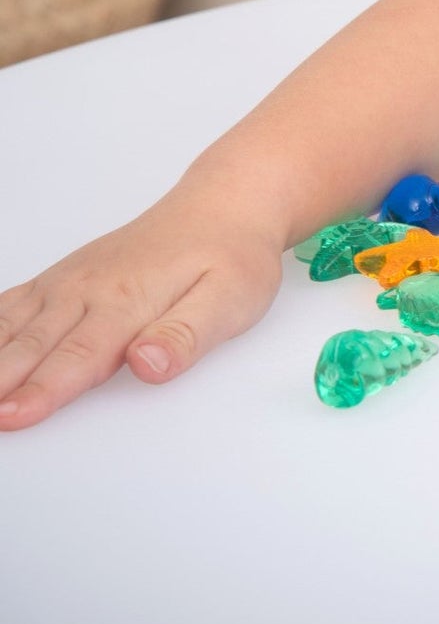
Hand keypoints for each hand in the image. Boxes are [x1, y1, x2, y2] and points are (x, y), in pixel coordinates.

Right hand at [0, 192, 285, 429]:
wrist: (223, 207)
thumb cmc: (231, 256)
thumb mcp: (231, 299)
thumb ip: (186, 335)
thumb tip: (147, 363)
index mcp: (127, 300)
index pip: (79, 356)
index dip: (42, 390)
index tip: (9, 417)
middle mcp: (87, 290)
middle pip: (32, 346)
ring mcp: (68, 282)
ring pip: (11, 327)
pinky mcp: (61, 280)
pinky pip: (10, 305)